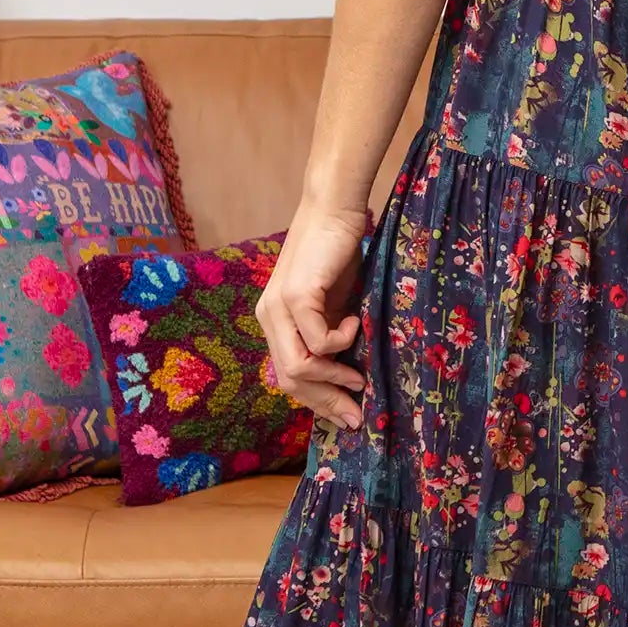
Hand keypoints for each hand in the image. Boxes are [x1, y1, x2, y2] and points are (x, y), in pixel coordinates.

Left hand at [257, 197, 369, 428]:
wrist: (335, 210)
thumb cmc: (338, 254)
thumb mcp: (334, 306)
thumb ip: (330, 335)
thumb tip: (350, 379)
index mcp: (274, 322)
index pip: (287, 377)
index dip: (317, 402)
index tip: (347, 415)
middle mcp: (268, 317)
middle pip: (290, 379)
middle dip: (326, 403)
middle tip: (357, 414)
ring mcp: (278, 307)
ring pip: (299, 367)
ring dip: (334, 377)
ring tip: (359, 374)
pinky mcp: (296, 296)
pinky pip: (319, 342)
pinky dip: (342, 341)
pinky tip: (356, 322)